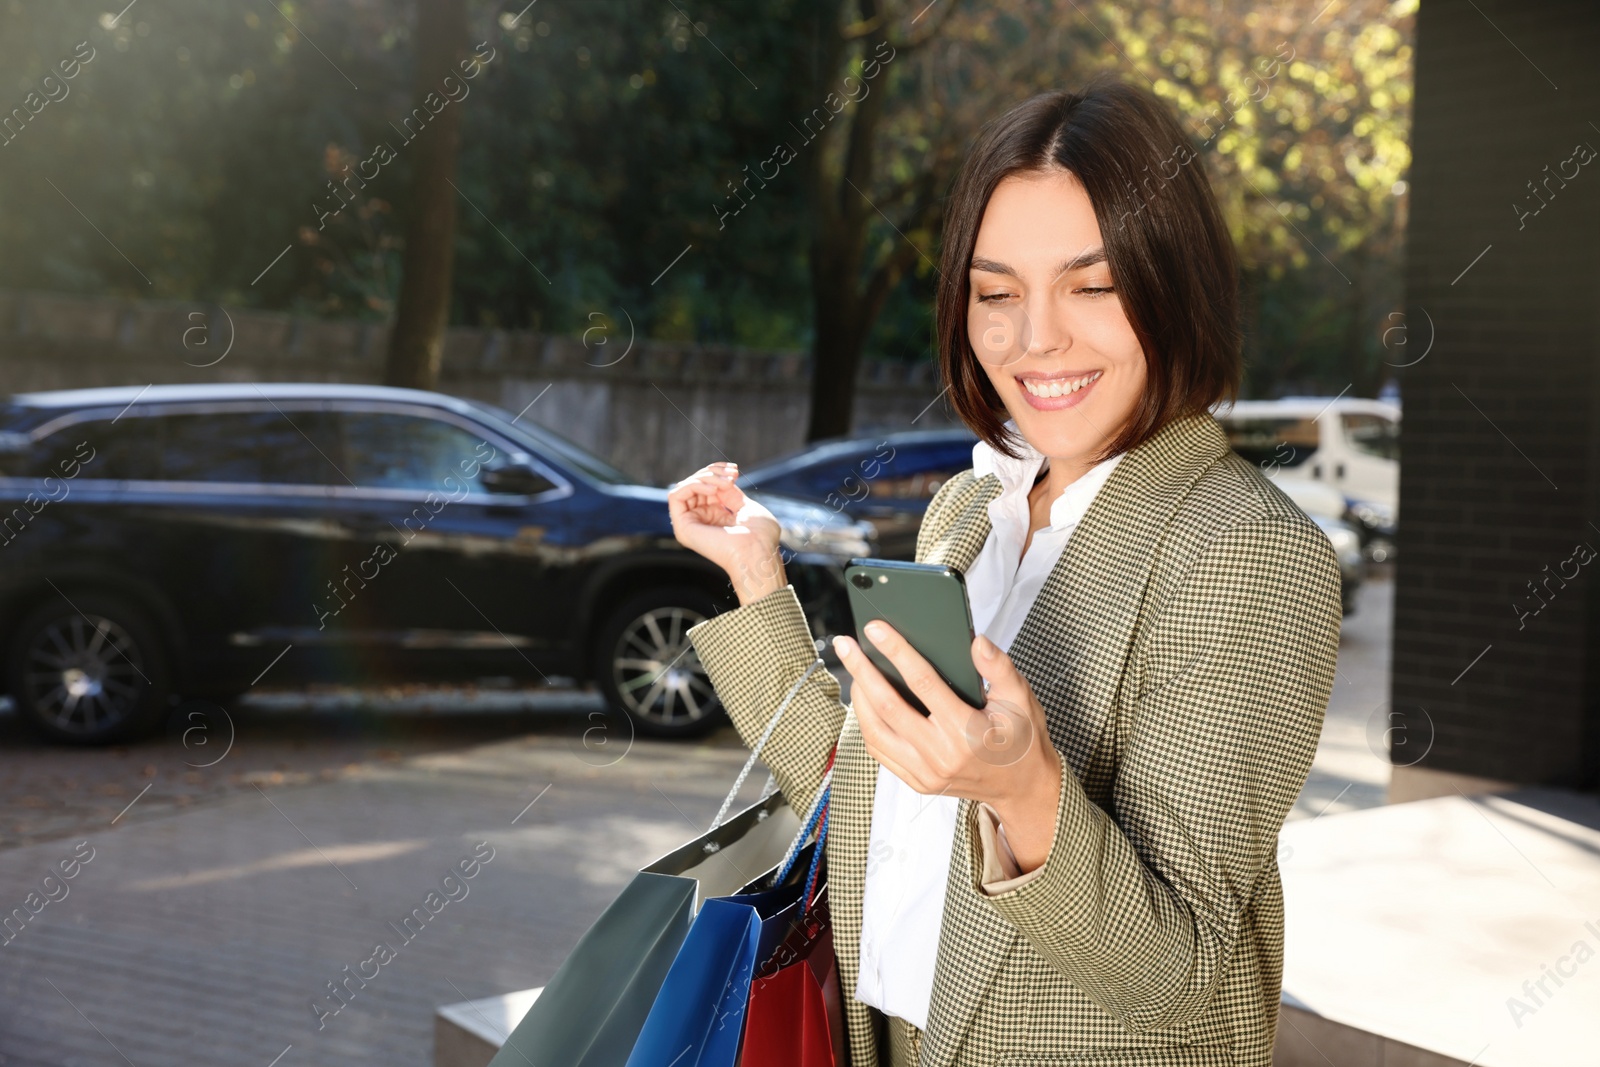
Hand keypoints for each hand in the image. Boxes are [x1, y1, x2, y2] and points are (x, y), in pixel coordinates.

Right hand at [667, 461, 786, 603]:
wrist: (757, 551)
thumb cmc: (759, 536)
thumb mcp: (745, 506)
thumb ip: (730, 493)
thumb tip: (720, 479)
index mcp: (716, 518)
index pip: (705, 486)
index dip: (717, 471)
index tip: (735, 470)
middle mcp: (701, 521)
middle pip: (695, 484)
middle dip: (713, 472)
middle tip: (732, 475)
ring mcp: (690, 525)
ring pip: (685, 487)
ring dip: (705, 477)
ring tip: (725, 483)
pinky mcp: (682, 527)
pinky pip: (676, 495)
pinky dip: (693, 485)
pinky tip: (713, 488)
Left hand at [832, 622, 1063, 872]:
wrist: (1022, 787)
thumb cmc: (1020, 739)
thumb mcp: (1020, 698)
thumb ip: (999, 667)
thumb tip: (976, 642)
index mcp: (967, 731)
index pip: (923, 683)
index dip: (896, 652)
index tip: (876, 629)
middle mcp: (941, 756)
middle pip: (888, 707)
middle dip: (862, 671)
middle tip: (845, 645)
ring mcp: (926, 773)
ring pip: (876, 732)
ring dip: (859, 698)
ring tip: (854, 670)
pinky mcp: (918, 782)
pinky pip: (881, 751)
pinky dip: (867, 723)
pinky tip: (866, 701)